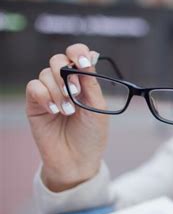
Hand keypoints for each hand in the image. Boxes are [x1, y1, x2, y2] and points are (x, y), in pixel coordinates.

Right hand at [26, 43, 108, 191]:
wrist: (77, 160)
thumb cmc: (91, 136)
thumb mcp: (97, 108)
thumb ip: (91, 83)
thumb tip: (90, 56)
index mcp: (83, 82)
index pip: (77, 56)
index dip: (78, 53)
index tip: (83, 62)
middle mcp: (65, 84)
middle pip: (58, 60)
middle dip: (66, 73)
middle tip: (75, 92)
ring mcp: (49, 93)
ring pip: (45, 73)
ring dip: (58, 91)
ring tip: (68, 111)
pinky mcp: (35, 104)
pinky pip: (34, 87)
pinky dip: (45, 96)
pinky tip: (54, 111)